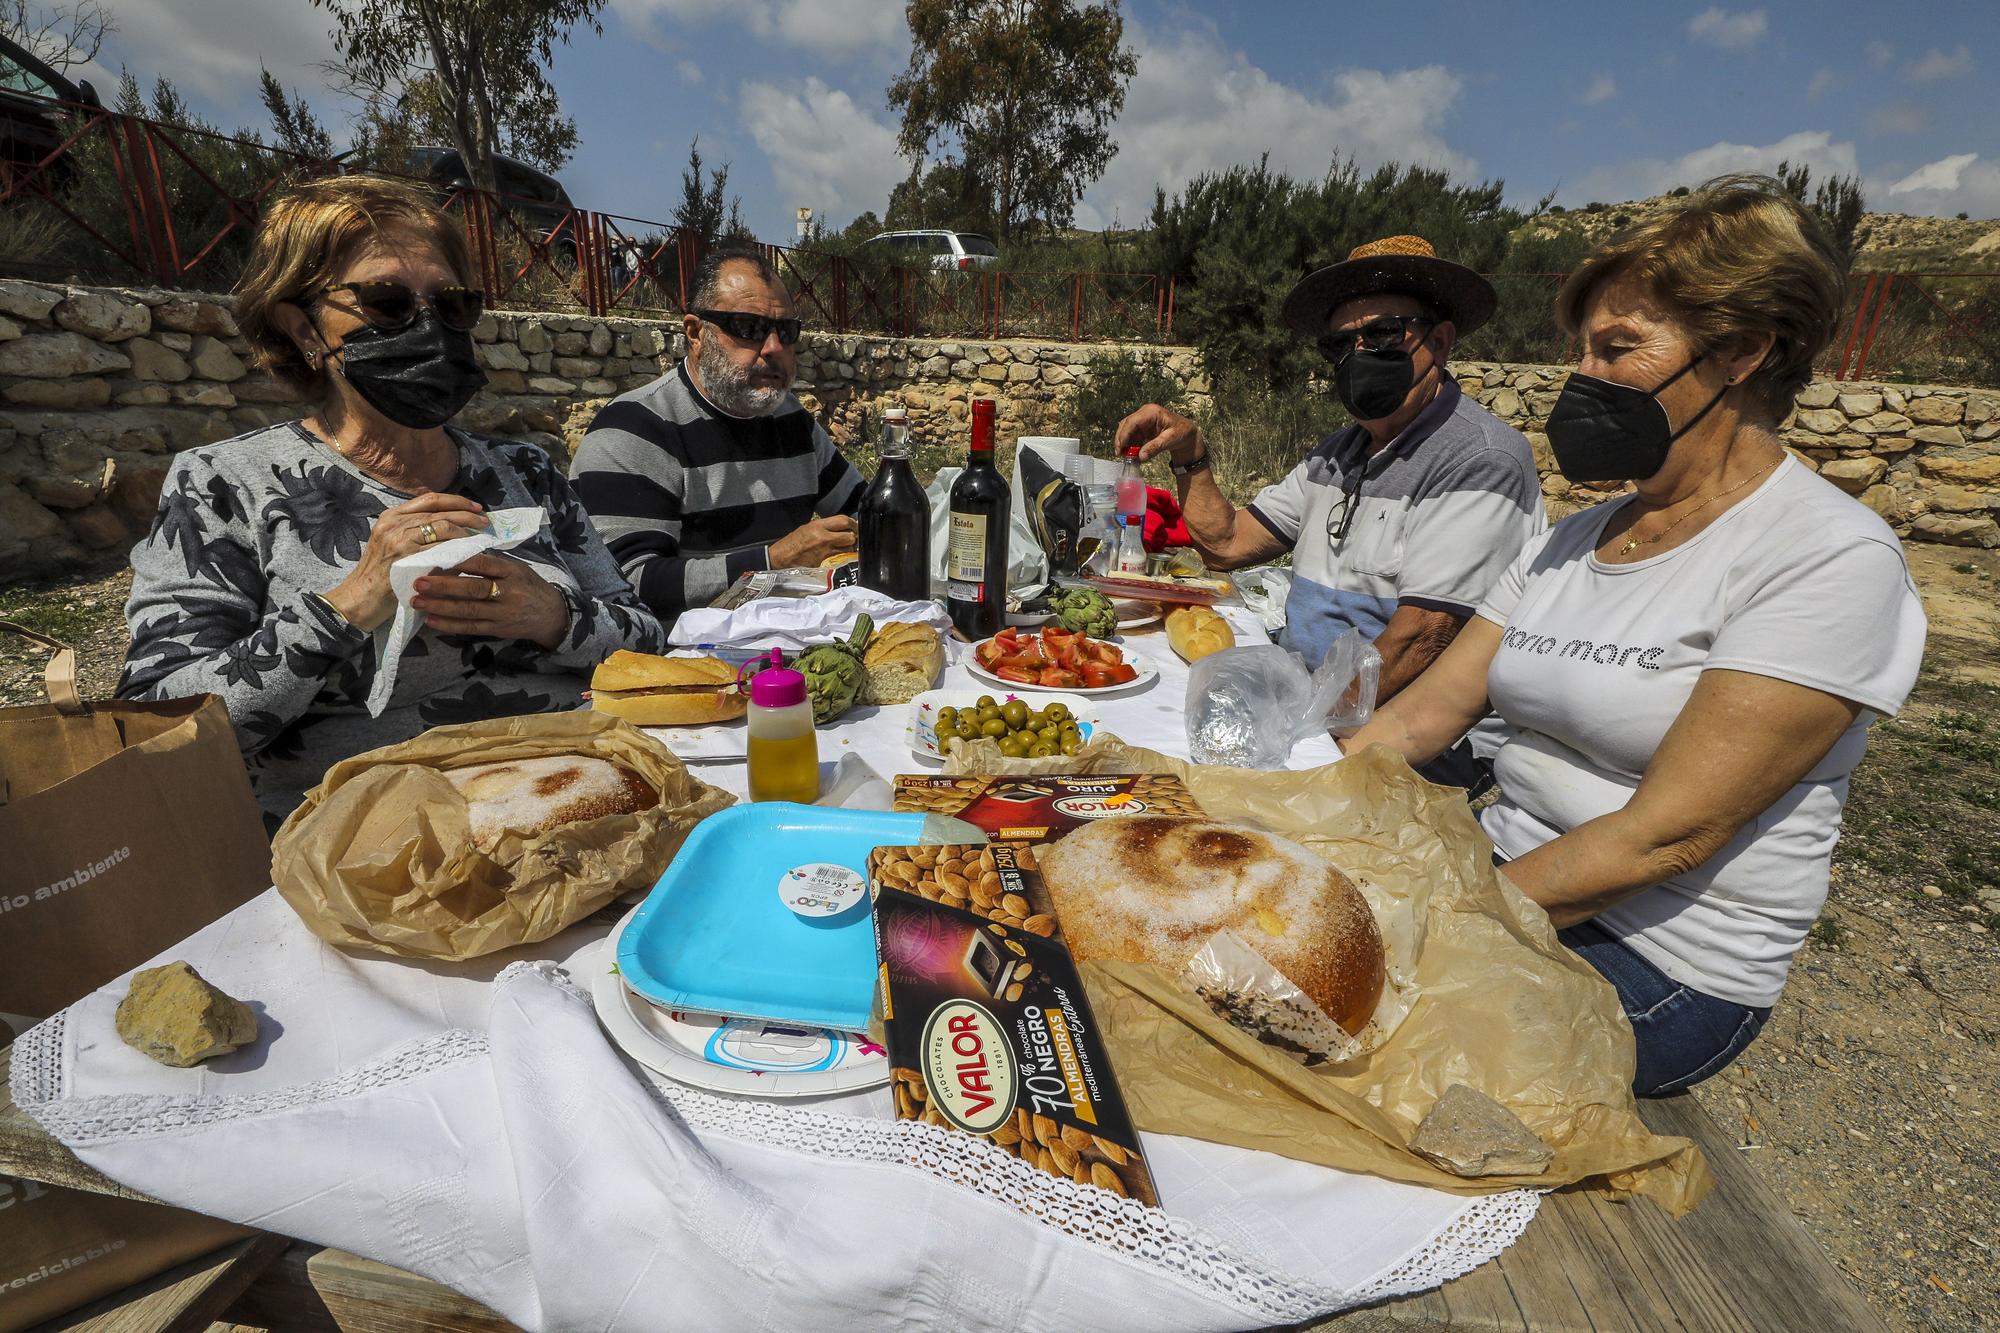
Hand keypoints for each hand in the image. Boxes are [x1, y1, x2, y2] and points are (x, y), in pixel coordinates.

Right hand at [323, 493, 488, 630]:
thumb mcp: (393, 542)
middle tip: (484, 522)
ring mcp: (399, 539)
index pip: (430, 499)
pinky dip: (458, 549)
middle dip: (467, 515)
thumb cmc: (381, 573)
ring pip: (443, 527)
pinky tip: (468, 554)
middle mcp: (395, 522)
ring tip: (479, 539)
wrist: (360, 597)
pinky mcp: (406, 557)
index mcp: (392, 515)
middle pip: (440, 510)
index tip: (475, 508)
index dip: (457, 501)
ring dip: (465, 532)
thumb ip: (416, 531)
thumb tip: (454, 527)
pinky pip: (440, 549)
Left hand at [409, 553, 569, 648]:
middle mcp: (507, 592)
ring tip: (417, 602)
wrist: (551, 615)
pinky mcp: (497, 629)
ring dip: (440, 606)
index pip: (483, 563)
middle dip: (444, 585)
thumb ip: (491, 564)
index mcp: (511, 571)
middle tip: (419, 582)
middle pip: (473, 588)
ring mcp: (502, 613)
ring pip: (468, 610)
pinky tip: (431, 621)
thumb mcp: (516, 569)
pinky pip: (470, 628)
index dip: (459, 561)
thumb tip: (455, 556)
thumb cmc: (528, 586)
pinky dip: (449, 625)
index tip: (436, 556)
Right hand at [767, 514, 858, 568]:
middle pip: (850, 535)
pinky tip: (840, 553)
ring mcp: (825, 550)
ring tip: (846, 546)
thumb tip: (841, 527)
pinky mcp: (825, 561)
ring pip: (848, 547)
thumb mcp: (809, 527)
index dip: (853, 523)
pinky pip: (841, 557)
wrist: (783, 556)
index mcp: (819, 525)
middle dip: (854, 536)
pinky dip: (844, 555)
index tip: (854, 526)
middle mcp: (824, 537)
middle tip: (853, 537)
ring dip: (851, 547)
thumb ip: (826, 527)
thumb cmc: (794, 541)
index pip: (843, 521)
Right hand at [1116, 403, 1203, 467]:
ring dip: (1124, 443)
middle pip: (1126, 424)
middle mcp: (1144, 413)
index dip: (1124, 435)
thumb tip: (1140, 456)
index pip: (1132, 422)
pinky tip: (1131, 454)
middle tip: (1119, 454)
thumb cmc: (1182, 432)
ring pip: (1126, 430)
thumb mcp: (1170, 440)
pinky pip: (1132, 435)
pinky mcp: (1142, 427)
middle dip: (1121, 439)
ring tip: (1125, 456)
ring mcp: (1142, 420)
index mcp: (1152, 412)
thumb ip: (1155, 447)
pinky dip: (1130, 444)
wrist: (1187, 433)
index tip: (1120, 448)